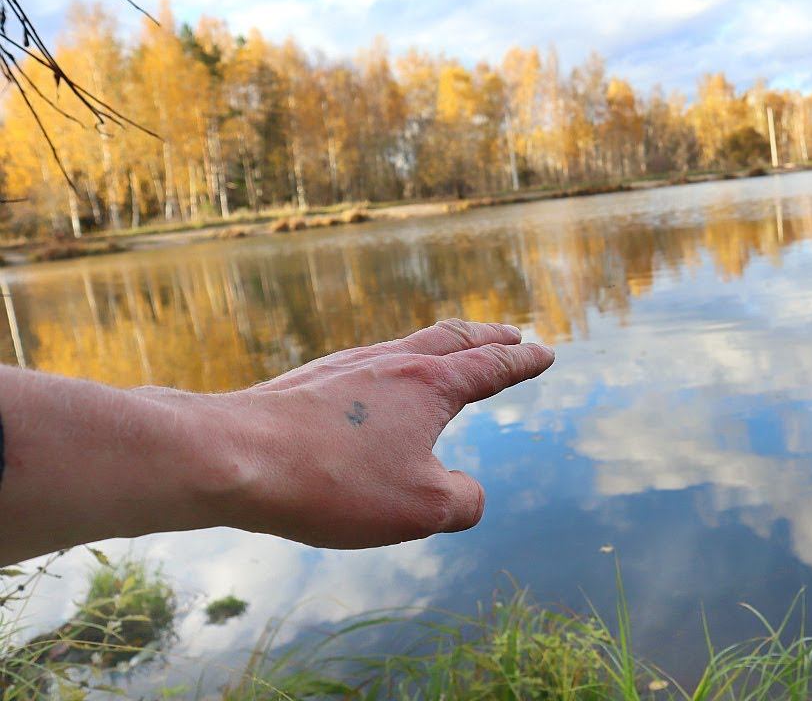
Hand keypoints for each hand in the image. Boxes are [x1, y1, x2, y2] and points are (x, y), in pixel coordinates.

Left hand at [182, 319, 553, 548]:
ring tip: (446, 358)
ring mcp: (344, 369)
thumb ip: (464, 501)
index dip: (521, 363)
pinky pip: (365, 368)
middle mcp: (390, 364)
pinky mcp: (306, 386)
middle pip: (450, 339)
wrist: (233, 457)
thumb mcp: (422, 508)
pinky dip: (392, 371)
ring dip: (437, 349)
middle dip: (487, 338)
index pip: (490, 368)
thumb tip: (466, 492)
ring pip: (405, 347)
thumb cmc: (335, 483)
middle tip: (510, 337)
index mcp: (429, 386)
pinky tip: (376, 391)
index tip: (544, 353)